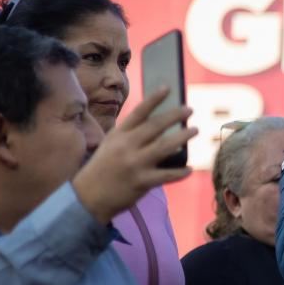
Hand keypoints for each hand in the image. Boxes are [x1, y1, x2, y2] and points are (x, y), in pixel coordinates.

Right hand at [73, 89, 195, 224]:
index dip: (153, 99)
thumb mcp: (110, 145)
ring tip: (195, 130)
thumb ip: (130, 135)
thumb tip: (156, 125)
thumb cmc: (102, 168)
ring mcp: (135, 164)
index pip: (138, 112)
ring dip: (182, 138)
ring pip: (164, 147)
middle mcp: (127, 146)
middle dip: (175, 116)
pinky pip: (166, 175)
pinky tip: (189, 168)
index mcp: (119, 135)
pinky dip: (180, 172)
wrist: (87, 196)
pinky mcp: (142, 182)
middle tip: (190, 109)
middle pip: (155, 126)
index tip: (167, 88)